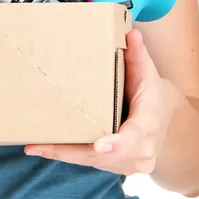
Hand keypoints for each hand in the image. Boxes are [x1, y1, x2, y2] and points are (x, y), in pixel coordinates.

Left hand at [25, 29, 180, 175]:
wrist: (165, 124)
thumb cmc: (153, 97)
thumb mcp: (149, 75)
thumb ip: (138, 56)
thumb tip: (131, 33)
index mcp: (148, 125)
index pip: (134, 137)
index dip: (118, 144)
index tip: (101, 146)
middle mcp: (139, 150)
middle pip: (103, 155)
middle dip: (72, 150)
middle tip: (40, 146)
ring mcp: (126, 163)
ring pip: (89, 160)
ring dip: (61, 153)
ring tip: (33, 146)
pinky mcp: (113, 165)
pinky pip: (85, 161)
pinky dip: (63, 154)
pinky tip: (38, 149)